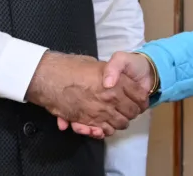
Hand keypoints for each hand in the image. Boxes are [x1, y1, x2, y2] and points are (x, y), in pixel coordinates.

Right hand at [25, 51, 148, 136]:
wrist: (50, 77)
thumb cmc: (72, 67)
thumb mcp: (95, 63)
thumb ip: (109, 71)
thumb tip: (116, 79)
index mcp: (116, 81)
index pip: (139, 95)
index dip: (142, 99)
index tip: (141, 99)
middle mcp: (110, 97)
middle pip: (132, 111)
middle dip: (133, 112)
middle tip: (131, 109)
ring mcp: (99, 110)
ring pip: (120, 123)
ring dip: (121, 122)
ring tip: (119, 117)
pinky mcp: (88, 120)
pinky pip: (104, 130)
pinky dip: (107, 130)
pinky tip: (105, 126)